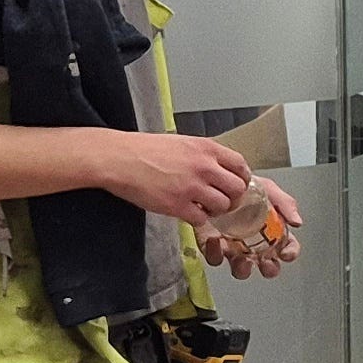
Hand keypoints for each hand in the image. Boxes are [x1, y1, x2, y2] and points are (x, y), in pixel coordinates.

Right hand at [104, 132, 253, 225]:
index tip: (238, 184)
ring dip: (216, 210)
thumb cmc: (144, 149)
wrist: (119, 158)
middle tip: (223, 201)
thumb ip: (202, 155)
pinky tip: (188, 213)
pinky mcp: (177, 205)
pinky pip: (201, 219)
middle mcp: (203, 166)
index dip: (242, 178)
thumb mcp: (181, 142)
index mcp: (205, 148)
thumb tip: (218, 168)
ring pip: (223, 206)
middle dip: (233, 197)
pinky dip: (197, 219)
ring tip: (203, 207)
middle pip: (237, 188)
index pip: (240, 165)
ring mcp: (192, 187)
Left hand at [200, 174, 302, 279]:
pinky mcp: (213, 246)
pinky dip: (215, 254)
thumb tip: (296, 222)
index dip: (290, 253)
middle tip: (266, 263)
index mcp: (271, 231)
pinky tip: (216, 240)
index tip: (286, 253)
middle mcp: (254, 243)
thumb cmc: (244, 186)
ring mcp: (233, 247)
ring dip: (243, 269)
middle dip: (269, 269)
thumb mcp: (268, 189)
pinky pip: (215, 258)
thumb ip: (285, 204)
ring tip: (242, 260)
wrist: (217, 181)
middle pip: (267, 265)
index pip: (287, 247)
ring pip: (241, 269)